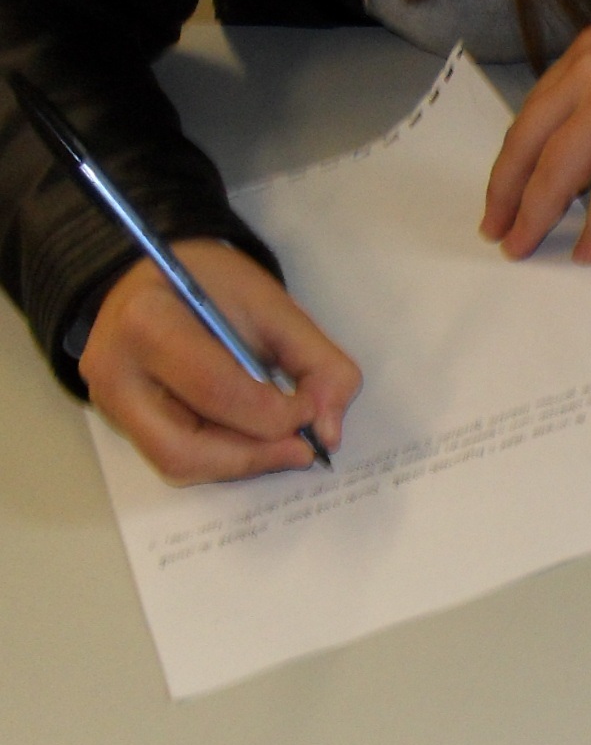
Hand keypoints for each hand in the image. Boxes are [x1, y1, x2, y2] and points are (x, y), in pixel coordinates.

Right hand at [81, 239, 361, 484]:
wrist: (163, 278)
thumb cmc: (218, 286)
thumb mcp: (277, 307)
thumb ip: (319, 365)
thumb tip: (327, 435)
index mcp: (148, 322)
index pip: (216, 391)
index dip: (275, 415)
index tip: (310, 411)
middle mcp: (114, 371)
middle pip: (186, 449)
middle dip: (256, 455)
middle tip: (302, 447)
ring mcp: (109, 403)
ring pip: (180, 465)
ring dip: (243, 462)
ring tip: (281, 441)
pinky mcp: (121, 423)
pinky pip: (179, 460)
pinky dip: (226, 458)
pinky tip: (252, 436)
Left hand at [481, 25, 590, 263]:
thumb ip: (589, 110)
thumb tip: (555, 168)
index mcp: (584, 56)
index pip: (531, 114)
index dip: (509, 162)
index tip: (497, 195)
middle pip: (530, 143)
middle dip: (507, 193)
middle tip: (495, 229)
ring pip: (557, 173)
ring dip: (536, 216)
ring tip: (524, 246)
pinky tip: (585, 252)